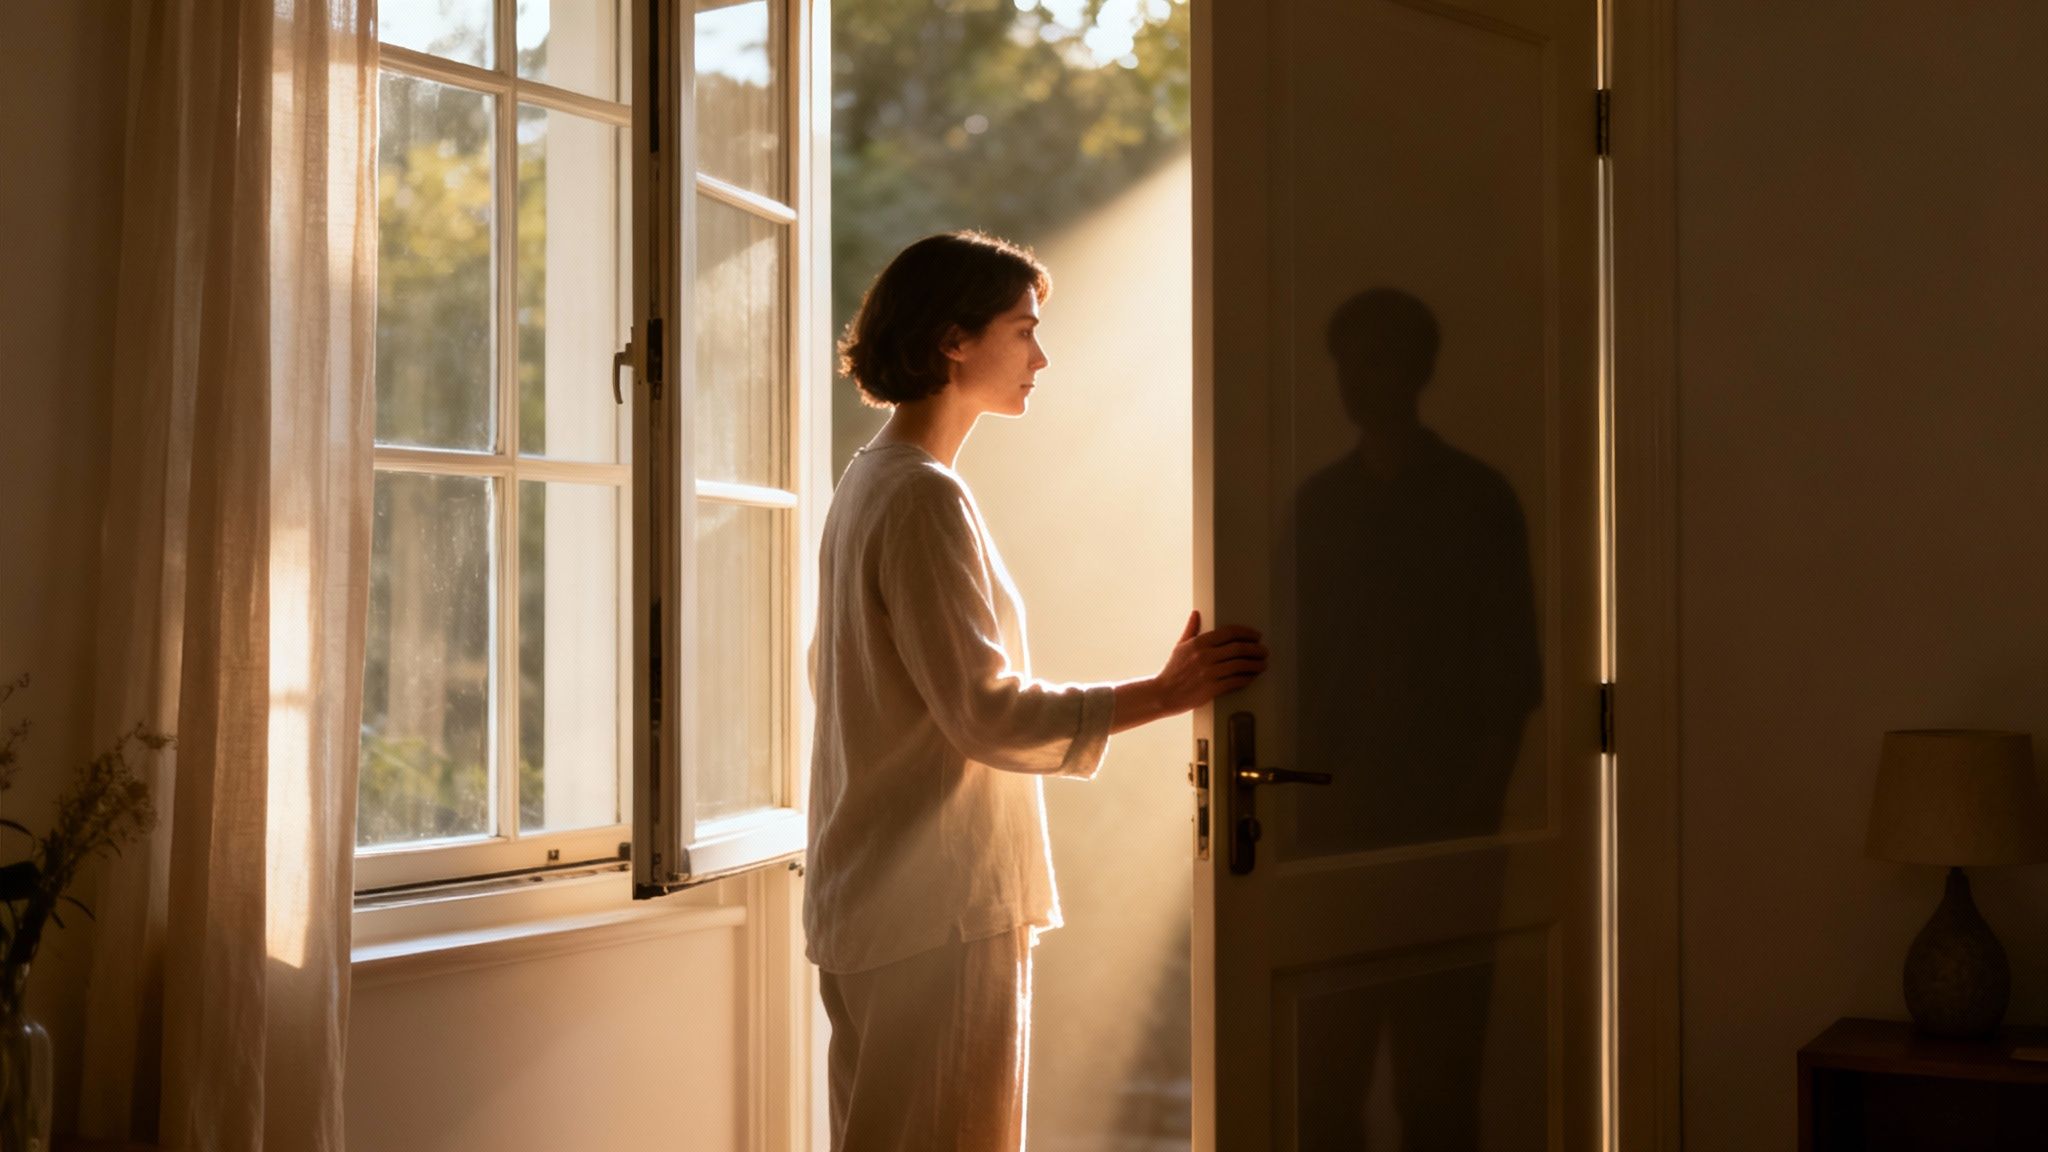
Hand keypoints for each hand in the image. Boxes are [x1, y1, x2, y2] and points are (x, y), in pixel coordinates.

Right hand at [1154, 610, 1268, 713]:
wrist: (1163, 694)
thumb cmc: (1172, 670)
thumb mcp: (1180, 646)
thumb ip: (1191, 629)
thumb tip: (1196, 613)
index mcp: (1198, 643)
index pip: (1229, 633)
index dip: (1246, 633)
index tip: (1256, 635)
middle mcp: (1205, 656)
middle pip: (1238, 648)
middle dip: (1256, 649)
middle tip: (1264, 651)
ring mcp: (1209, 673)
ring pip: (1240, 665)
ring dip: (1255, 664)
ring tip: (1263, 664)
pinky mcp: (1212, 689)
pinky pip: (1235, 681)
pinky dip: (1247, 678)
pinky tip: (1253, 677)